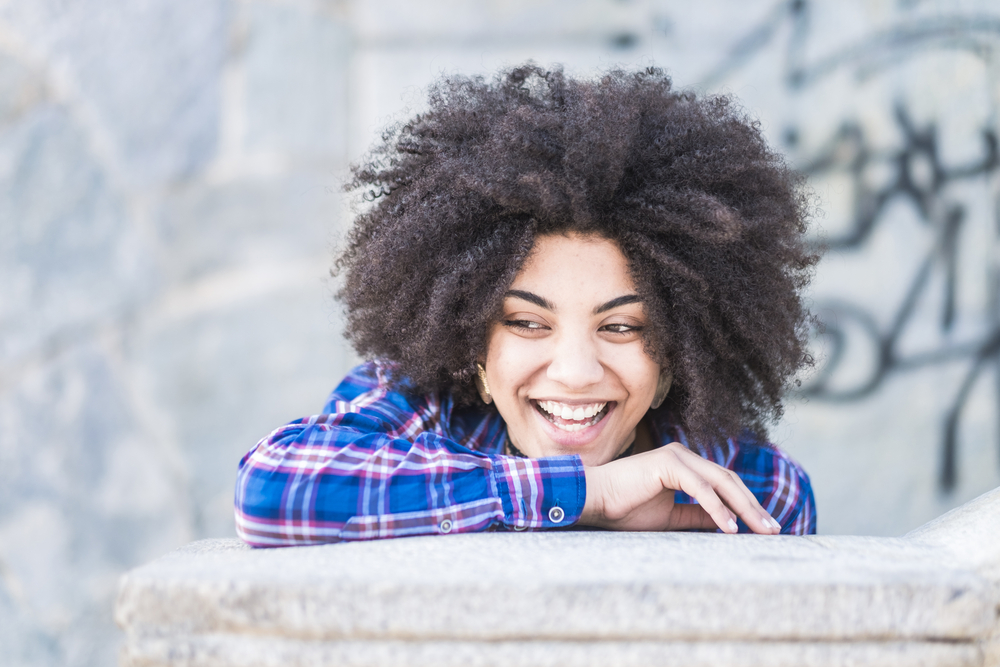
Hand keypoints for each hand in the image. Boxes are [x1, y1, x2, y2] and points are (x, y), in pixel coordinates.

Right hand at [579, 442, 781, 533]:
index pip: (725, 483)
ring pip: (721, 482)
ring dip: (743, 508)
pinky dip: (718, 508)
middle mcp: (684, 456)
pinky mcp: (668, 463)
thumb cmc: (624, 509)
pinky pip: (701, 488)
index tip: (766, 527)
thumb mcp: (670, 517)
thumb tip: (726, 524)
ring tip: (759, 530)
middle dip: (753, 506)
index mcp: (685, 466)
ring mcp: (677, 456)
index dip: (747, 504)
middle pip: (730, 480)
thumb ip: (697, 515)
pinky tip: (730, 528)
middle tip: (773, 530)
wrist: (594, 501)